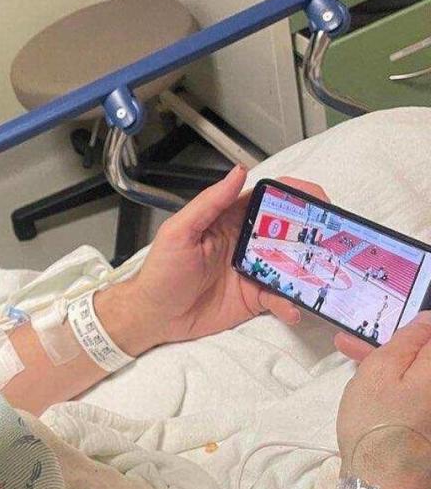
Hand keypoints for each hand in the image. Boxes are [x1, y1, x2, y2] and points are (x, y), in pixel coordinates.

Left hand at [118, 166, 330, 348]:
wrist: (154, 316)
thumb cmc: (161, 271)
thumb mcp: (180, 232)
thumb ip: (210, 203)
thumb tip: (238, 172)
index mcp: (230, 219)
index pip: (269, 200)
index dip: (296, 196)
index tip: (318, 200)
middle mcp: (247, 242)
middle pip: (290, 232)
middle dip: (314, 234)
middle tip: (334, 240)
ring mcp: (254, 270)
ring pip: (292, 265)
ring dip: (309, 269)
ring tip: (323, 276)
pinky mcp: (254, 298)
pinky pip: (280, 297)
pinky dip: (290, 302)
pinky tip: (292, 308)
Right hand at [335, 313, 430, 488]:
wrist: (383, 487)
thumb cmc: (376, 425)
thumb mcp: (379, 372)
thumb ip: (407, 341)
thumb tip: (428, 321)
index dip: (413, 330)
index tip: (385, 335)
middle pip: (424, 361)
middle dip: (398, 349)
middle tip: (353, 347)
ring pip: (417, 380)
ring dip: (393, 368)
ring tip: (354, 367)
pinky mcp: (428, 430)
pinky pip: (416, 399)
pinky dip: (400, 391)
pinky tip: (375, 393)